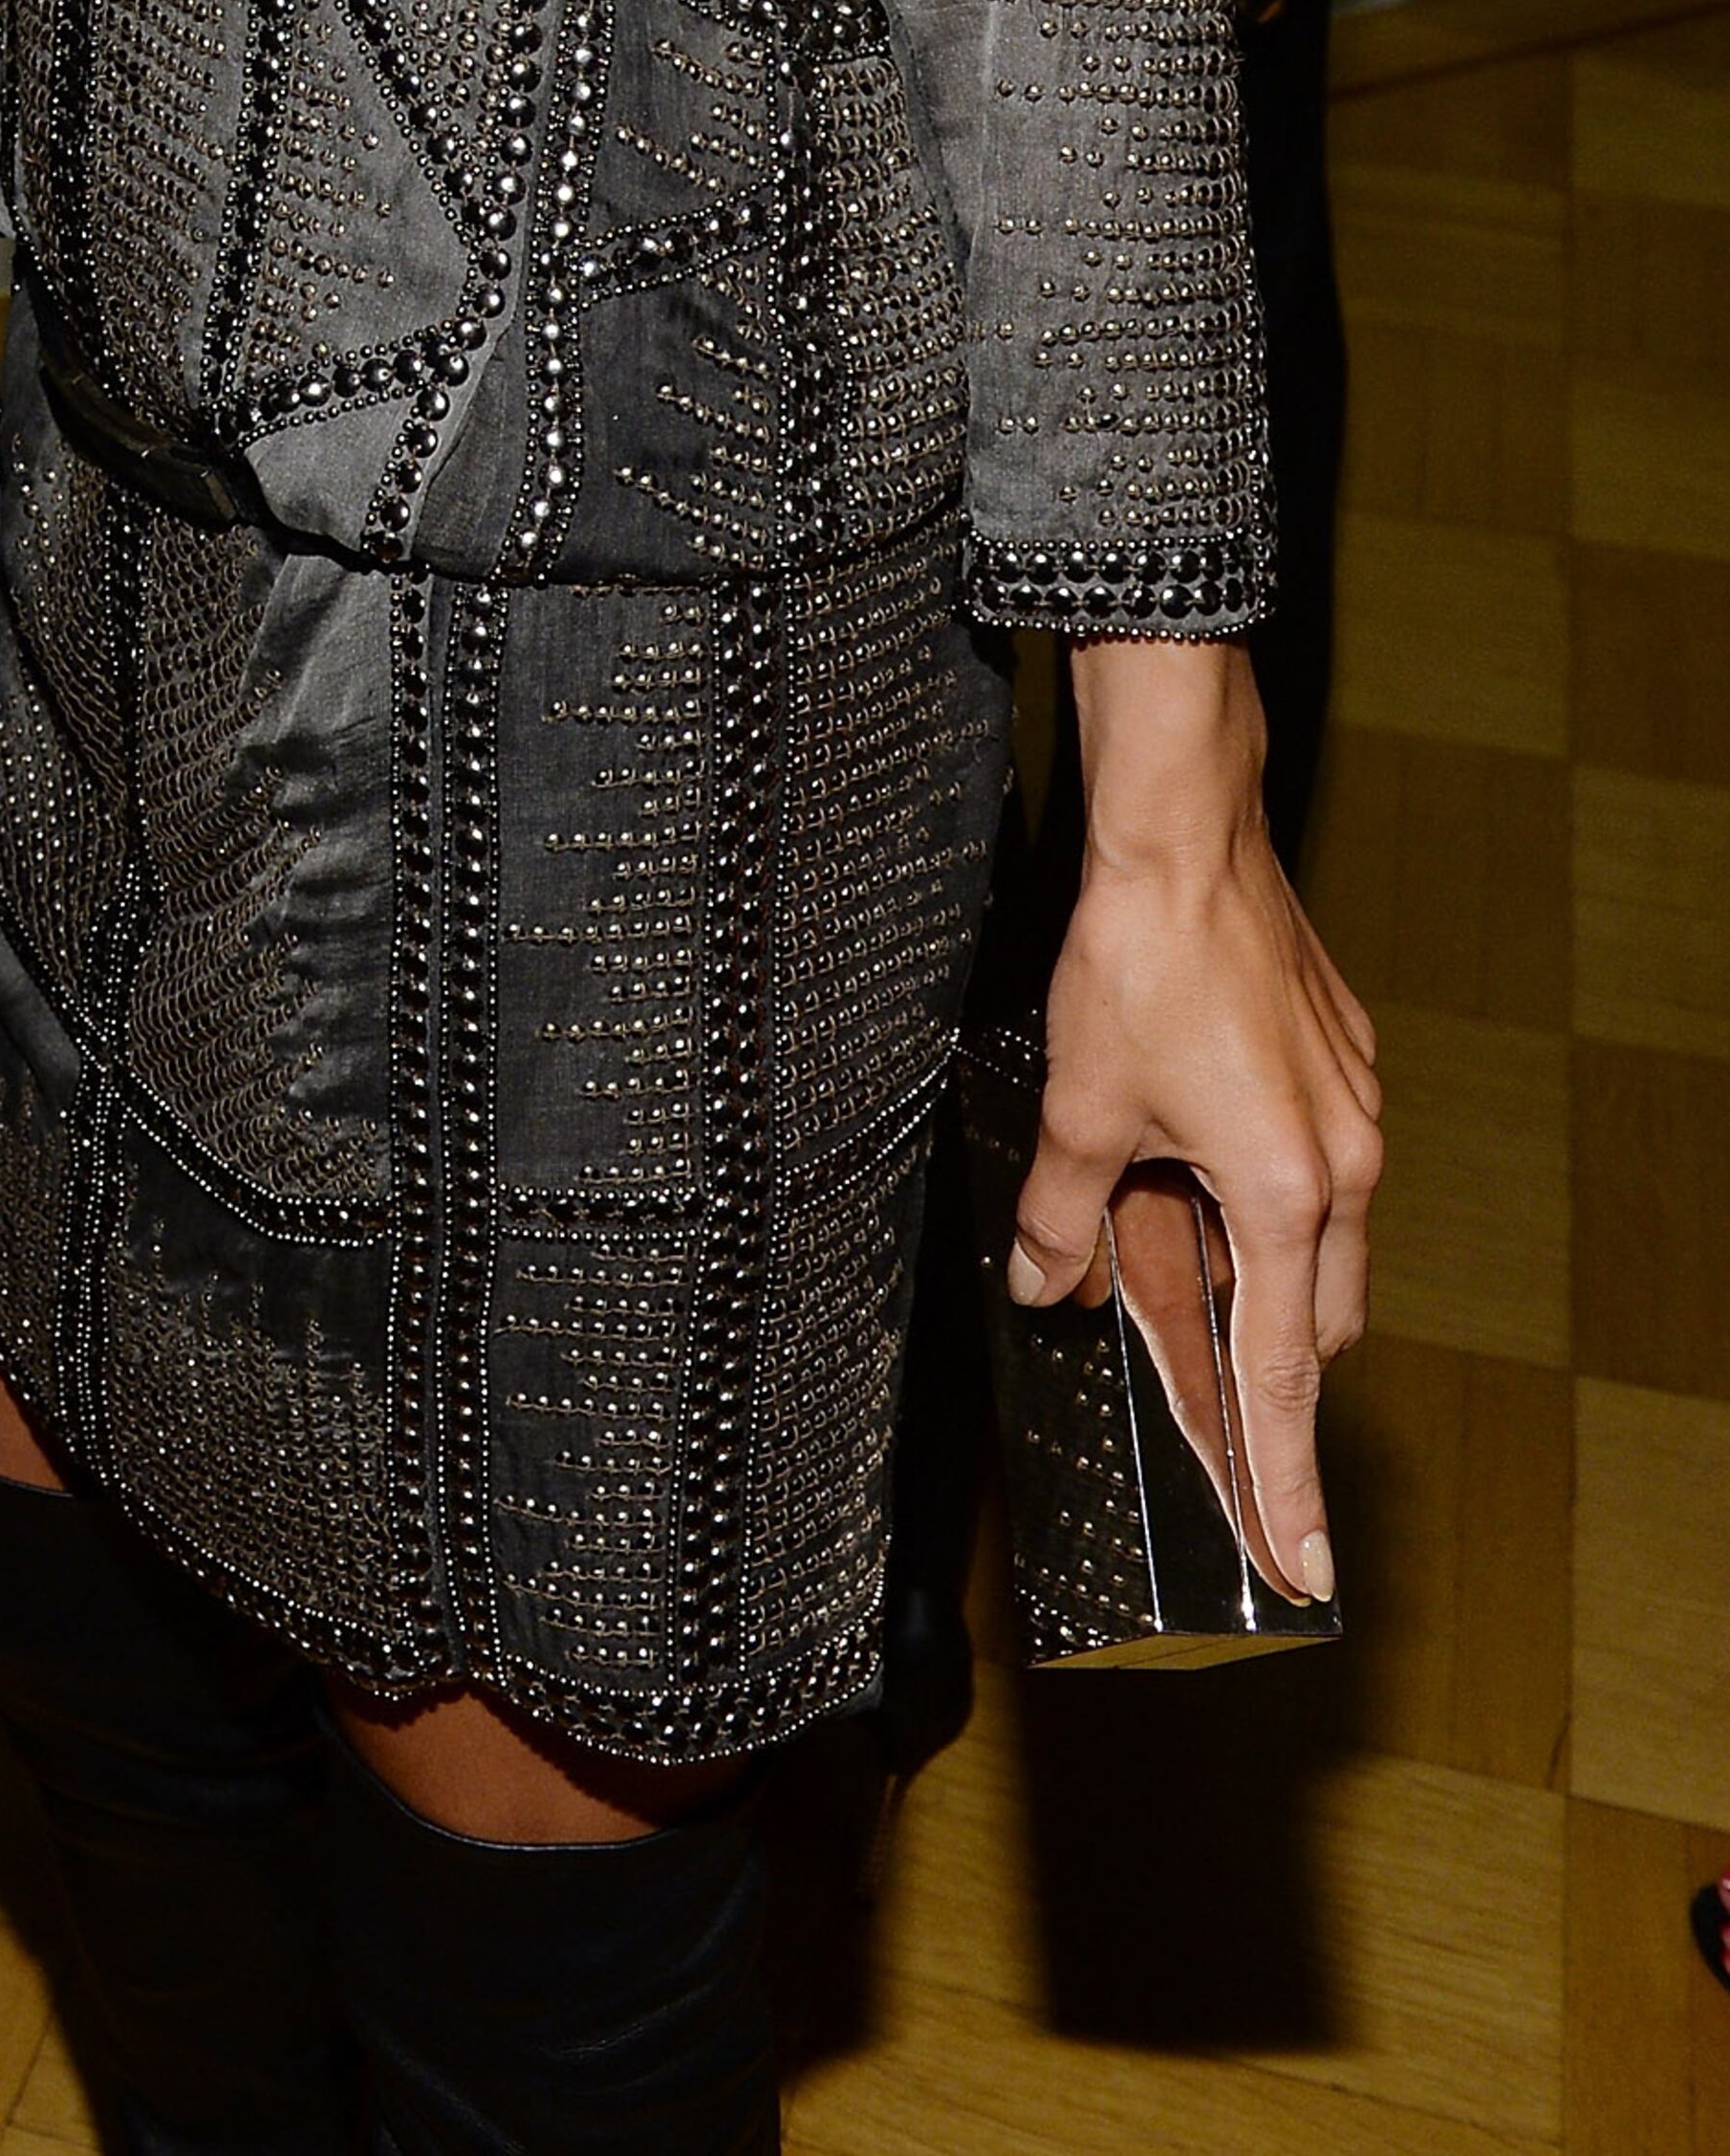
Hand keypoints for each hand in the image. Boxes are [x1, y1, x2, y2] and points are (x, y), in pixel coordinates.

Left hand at [1015, 641, 1380, 1599]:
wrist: (1187, 834)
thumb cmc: (1138, 962)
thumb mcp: (1075, 1105)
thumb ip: (1058, 1214)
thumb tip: (1044, 1283)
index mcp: (1286, 1193)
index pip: (1287, 1373)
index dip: (1284, 1473)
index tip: (1301, 1561)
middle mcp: (1342, 1160)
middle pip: (1311, 1310)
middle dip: (1262, 1350)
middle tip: (1198, 1378)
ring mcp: (1351, 1106)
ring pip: (1315, 1234)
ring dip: (1253, 1255)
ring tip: (1169, 1231)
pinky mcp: (1341, 1057)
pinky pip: (1312, 1161)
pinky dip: (1259, 1183)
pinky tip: (1188, 1148)